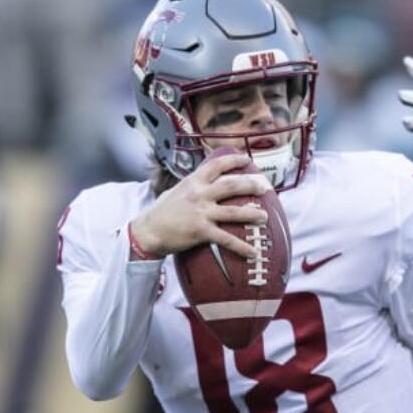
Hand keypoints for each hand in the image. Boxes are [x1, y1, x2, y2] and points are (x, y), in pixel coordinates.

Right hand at [130, 152, 269, 259]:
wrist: (147, 231)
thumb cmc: (161, 212)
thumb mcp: (176, 191)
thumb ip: (193, 186)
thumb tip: (207, 181)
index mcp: (193, 182)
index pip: (216, 165)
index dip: (234, 161)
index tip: (248, 160)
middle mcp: (199, 194)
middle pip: (231, 186)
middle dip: (251, 185)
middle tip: (265, 188)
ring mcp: (201, 213)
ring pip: (234, 211)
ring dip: (252, 214)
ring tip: (265, 217)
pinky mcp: (201, 231)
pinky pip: (226, 239)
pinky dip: (241, 246)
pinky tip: (253, 252)